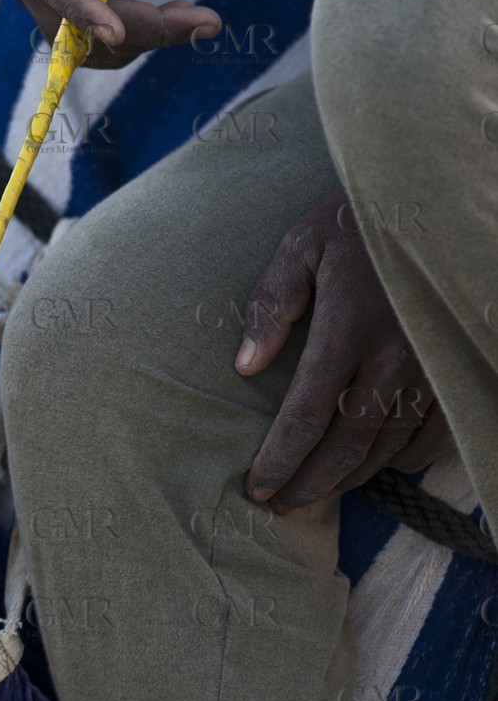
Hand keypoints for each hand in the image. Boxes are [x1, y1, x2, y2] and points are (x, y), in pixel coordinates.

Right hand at [0, 0, 220, 68]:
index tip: (117, 33)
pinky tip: (171, 13)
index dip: (82, 9)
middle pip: (70, 24)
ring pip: (80, 41)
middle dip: (136, 31)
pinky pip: (87, 31)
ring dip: (139, 37)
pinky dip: (131, 31)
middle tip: (207, 21)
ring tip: (194, 15)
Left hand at [237, 187, 451, 509]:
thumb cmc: (360, 220)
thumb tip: (244, 366)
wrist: (436, 196)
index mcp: (347, 329)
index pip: (305, 416)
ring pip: (389, 446)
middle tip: (281, 504)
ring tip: (318, 489)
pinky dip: (405, 458)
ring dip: (350, 476)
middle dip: (309, 482)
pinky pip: (434, 434)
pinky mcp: (456, 368)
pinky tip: (379, 465)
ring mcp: (431, 366)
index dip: (279, 460)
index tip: (256, 487)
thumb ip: (272, 305)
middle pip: (345, 445)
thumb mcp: (304, 246)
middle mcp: (393, 357)